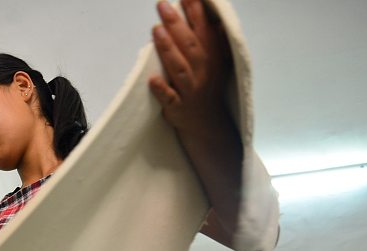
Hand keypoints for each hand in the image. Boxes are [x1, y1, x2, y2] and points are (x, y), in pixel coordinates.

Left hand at [149, 0, 232, 137]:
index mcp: (211, 56)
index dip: (195, 11)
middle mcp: (202, 71)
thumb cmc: (206, 85)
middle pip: (189, 45)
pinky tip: (152, 80)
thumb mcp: (215, 60)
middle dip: (176, 24)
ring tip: (156, 30)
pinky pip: (170, 98)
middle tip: (162, 6)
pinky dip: (161, 89)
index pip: (203, 29)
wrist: (207, 122)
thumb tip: (209, 14)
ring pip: (179, 68)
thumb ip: (211, 38)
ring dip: (168, 50)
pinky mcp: (178, 107)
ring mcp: (190, 89)